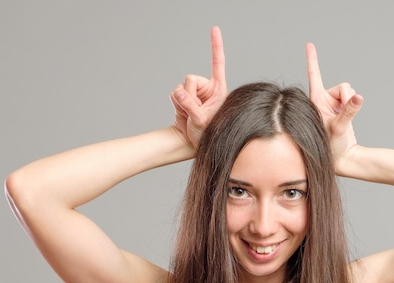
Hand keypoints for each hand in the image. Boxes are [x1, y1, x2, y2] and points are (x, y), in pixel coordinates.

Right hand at [170, 26, 227, 147]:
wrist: (192, 142)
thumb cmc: (206, 134)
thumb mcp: (201, 121)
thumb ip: (191, 105)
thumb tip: (180, 91)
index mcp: (219, 90)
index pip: (217, 63)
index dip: (215, 46)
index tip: (214, 29)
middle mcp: (207, 88)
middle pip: (190, 78)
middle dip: (188, 94)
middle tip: (194, 110)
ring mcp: (196, 92)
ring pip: (180, 86)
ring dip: (181, 101)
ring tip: (190, 114)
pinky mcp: (185, 96)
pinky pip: (174, 93)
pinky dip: (176, 103)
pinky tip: (183, 112)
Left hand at [306, 43, 362, 167]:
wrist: (341, 158)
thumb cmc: (332, 146)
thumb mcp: (340, 127)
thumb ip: (349, 110)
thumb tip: (358, 96)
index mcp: (315, 101)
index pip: (314, 76)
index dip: (313, 59)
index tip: (309, 44)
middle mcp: (322, 100)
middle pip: (342, 86)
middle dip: (347, 98)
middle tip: (340, 116)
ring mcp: (331, 104)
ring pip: (348, 92)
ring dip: (350, 103)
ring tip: (341, 120)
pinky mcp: (340, 108)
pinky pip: (352, 98)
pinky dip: (353, 105)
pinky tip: (345, 118)